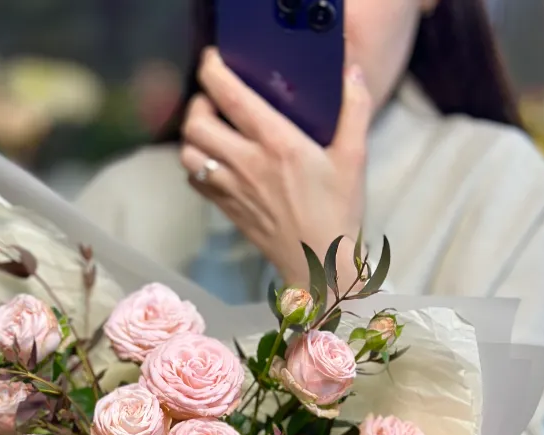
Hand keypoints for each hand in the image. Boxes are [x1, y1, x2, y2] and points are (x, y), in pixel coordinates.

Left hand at [180, 48, 371, 287]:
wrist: (319, 263)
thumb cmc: (338, 210)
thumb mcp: (354, 157)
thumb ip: (355, 109)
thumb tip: (352, 71)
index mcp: (277, 144)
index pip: (230, 97)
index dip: (212, 71)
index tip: (214, 61)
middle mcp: (246, 163)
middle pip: (196, 123)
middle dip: (198, 103)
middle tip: (214, 99)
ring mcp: (232, 189)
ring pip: (188, 153)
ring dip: (192, 136)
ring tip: (210, 128)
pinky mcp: (226, 209)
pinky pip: (195, 180)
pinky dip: (196, 164)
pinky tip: (213, 159)